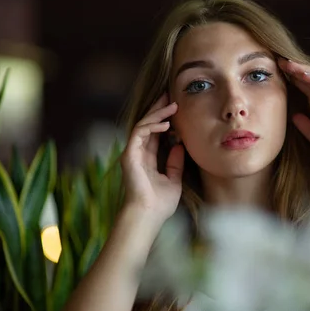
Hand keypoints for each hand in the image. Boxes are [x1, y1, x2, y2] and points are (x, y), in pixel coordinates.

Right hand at [120, 93, 184, 219]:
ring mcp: (132, 153)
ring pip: (143, 125)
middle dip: (158, 109)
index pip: (155, 133)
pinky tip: (166, 123)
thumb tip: (180, 145)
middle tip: (170, 95)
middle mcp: (138, 153)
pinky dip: (152, 126)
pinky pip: (139, 133)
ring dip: (157, 114)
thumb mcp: (174, 179)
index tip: (176, 107)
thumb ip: (175, 162)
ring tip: (172, 105)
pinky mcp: (129, 154)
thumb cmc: (160, 203)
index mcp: (147, 158)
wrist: (149, 215)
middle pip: (147, 124)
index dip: (164, 119)